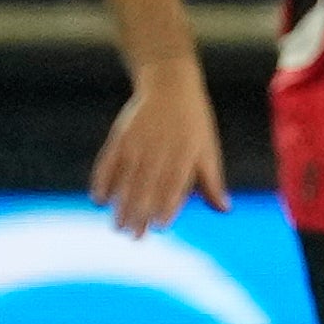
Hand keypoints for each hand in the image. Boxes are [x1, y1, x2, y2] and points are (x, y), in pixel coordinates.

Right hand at [90, 62, 228, 235]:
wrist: (169, 86)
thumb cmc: (194, 124)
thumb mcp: (207, 150)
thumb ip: (212, 181)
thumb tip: (224, 210)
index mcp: (185, 153)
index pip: (175, 184)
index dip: (167, 205)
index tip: (161, 227)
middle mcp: (160, 149)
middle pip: (147, 185)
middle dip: (140, 212)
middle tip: (133, 236)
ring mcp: (138, 142)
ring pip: (127, 178)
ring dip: (120, 203)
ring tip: (117, 227)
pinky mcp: (120, 136)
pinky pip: (109, 161)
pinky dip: (102, 180)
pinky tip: (98, 199)